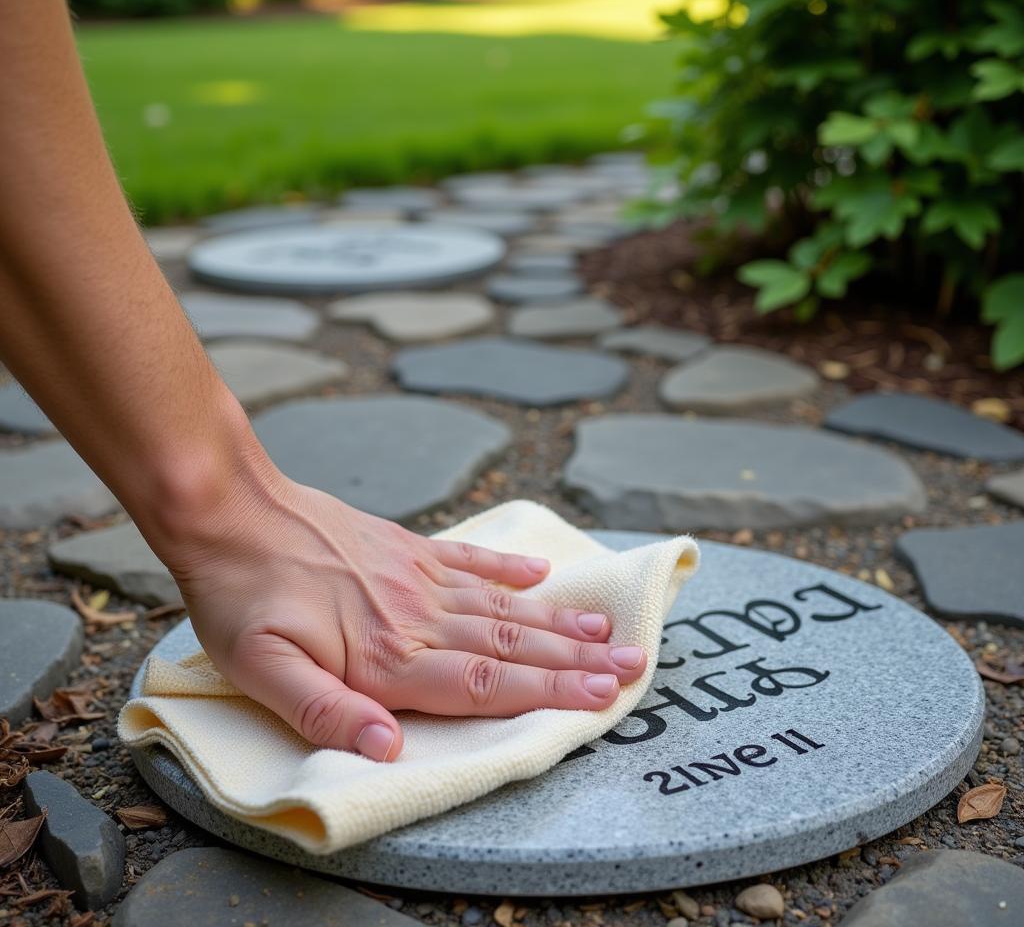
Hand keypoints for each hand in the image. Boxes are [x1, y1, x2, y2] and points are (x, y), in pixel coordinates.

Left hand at [164, 470, 647, 761]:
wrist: (233, 511)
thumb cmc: (242, 597)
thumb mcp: (260, 669)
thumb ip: (326, 711)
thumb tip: (387, 751)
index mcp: (388, 656)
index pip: (484, 684)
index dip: (548, 693)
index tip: (602, 697)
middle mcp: (416, 616)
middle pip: (510, 644)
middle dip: (575, 660)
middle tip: (633, 664)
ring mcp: (416, 576)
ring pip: (501, 606)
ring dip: (557, 620)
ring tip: (606, 629)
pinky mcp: (405, 547)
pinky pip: (469, 559)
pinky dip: (508, 568)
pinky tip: (541, 573)